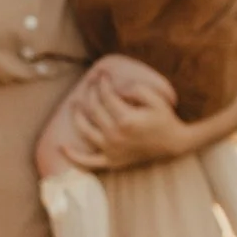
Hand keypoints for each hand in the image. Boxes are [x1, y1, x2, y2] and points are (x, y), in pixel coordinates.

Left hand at [56, 53, 181, 169]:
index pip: (106, 96)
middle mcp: (116, 136)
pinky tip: (62, 147)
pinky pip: (88, 162)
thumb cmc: (165, 119)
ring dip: (77, 116)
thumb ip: (136, 89)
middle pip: (94, 110)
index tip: (102, 74)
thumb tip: (116, 89)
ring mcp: (112, 150)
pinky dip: (74, 156)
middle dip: (91, 93)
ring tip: (75, 104)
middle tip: (91, 84)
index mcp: (126, 120)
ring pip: (85, 131)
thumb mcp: (156, 99)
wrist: (174, 143)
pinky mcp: (112, 161)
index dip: (102, 83)